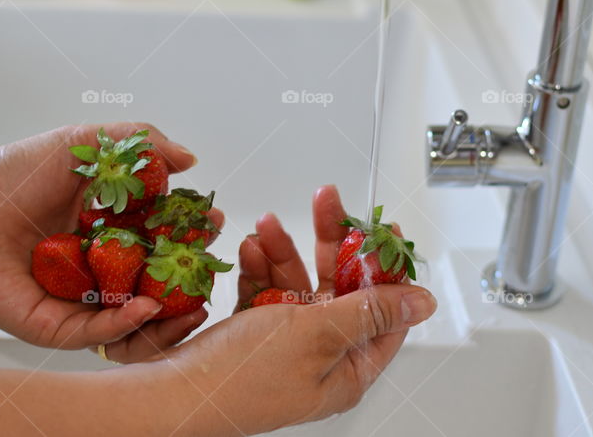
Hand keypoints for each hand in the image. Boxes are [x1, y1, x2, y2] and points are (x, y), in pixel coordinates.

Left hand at [0, 122, 219, 356]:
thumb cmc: (14, 171)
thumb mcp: (87, 143)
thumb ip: (141, 142)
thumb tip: (190, 159)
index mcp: (108, 229)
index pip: (162, 238)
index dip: (190, 232)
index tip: (213, 218)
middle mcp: (97, 268)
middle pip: (154, 281)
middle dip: (188, 278)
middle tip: (208, 263)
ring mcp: (76, 299)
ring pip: (131, 320)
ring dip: (166, 315)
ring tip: (190, 302)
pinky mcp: (50, 324)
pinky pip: (93, 332)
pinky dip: (123, 324)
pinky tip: (145, 306)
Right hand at [153, 185, 432, 435]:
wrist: (168, 392)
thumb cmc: (242, 375)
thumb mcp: (316, 333)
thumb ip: (369, 310)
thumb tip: (423, 302)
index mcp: (346, 368)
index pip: (383, 310)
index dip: (385, 266)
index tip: (381, 225)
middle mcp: (320, 358)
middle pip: (338, 287)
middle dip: (328, 242)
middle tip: (325, 200)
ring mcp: (284, 346)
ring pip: (297, 283)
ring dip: (283, 251)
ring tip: (266, 225)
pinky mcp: (252, 335)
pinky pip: (265, 292)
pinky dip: (258, 268)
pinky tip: (249, 249)